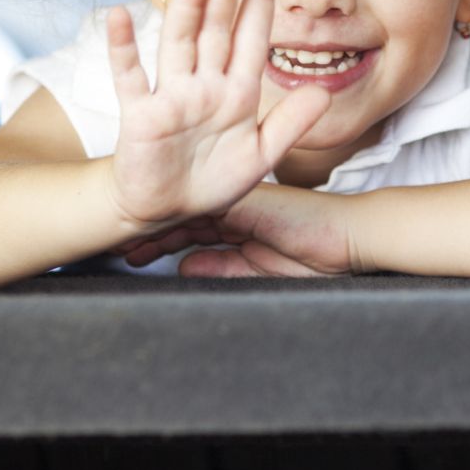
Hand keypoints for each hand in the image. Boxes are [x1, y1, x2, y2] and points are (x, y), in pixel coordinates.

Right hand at [107, 0, 330, 231]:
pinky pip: (130, 77)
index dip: (259, 4)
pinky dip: (123, 48)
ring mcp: (172, 97)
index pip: (251, 40)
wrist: (168, 210)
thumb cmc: (213, 181)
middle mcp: (204, 86)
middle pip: (215, 32)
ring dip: (185, 9)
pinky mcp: (141, 115)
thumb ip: (290, 126)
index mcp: (236, 93)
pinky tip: (120, 16)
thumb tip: (325, 93)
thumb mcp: (260, 156)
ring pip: (179, 44)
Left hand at [116, 184, 361, 277]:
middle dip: (150, 234)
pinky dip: (173, 227)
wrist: (350, 237)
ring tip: (123, 249)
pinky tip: (149, 239)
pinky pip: (202, 213)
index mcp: (239, 220)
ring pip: (185, 215)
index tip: (136, 254)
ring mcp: (237, 200)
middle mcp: (233, 205)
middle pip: (182, 218)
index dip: (164, 240)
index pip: (194, 229)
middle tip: (118, 250)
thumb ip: (222, 266)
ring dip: (154, 233)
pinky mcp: (243, 201)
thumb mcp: (258, 268)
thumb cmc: (318, 254)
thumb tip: (184, 268)